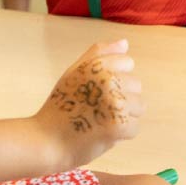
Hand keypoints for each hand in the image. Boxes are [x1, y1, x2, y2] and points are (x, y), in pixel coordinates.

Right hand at [35, 40, 141, 167]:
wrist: (46, 141)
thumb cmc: (61, 106)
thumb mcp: (74, 73)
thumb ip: (99, 54)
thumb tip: (125, 43)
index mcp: (96, 65)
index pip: (127, 62)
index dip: (115, 78)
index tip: (98, 90)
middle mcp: (107, 80)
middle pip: (136, 85)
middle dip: (121, 98)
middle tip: (96, 109)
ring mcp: (114, 103)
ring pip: (139, 107)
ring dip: (123, 116)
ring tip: (100, 121)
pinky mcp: (118, 125)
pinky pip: (134, 127)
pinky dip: (121, 134)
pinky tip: (102, 133)